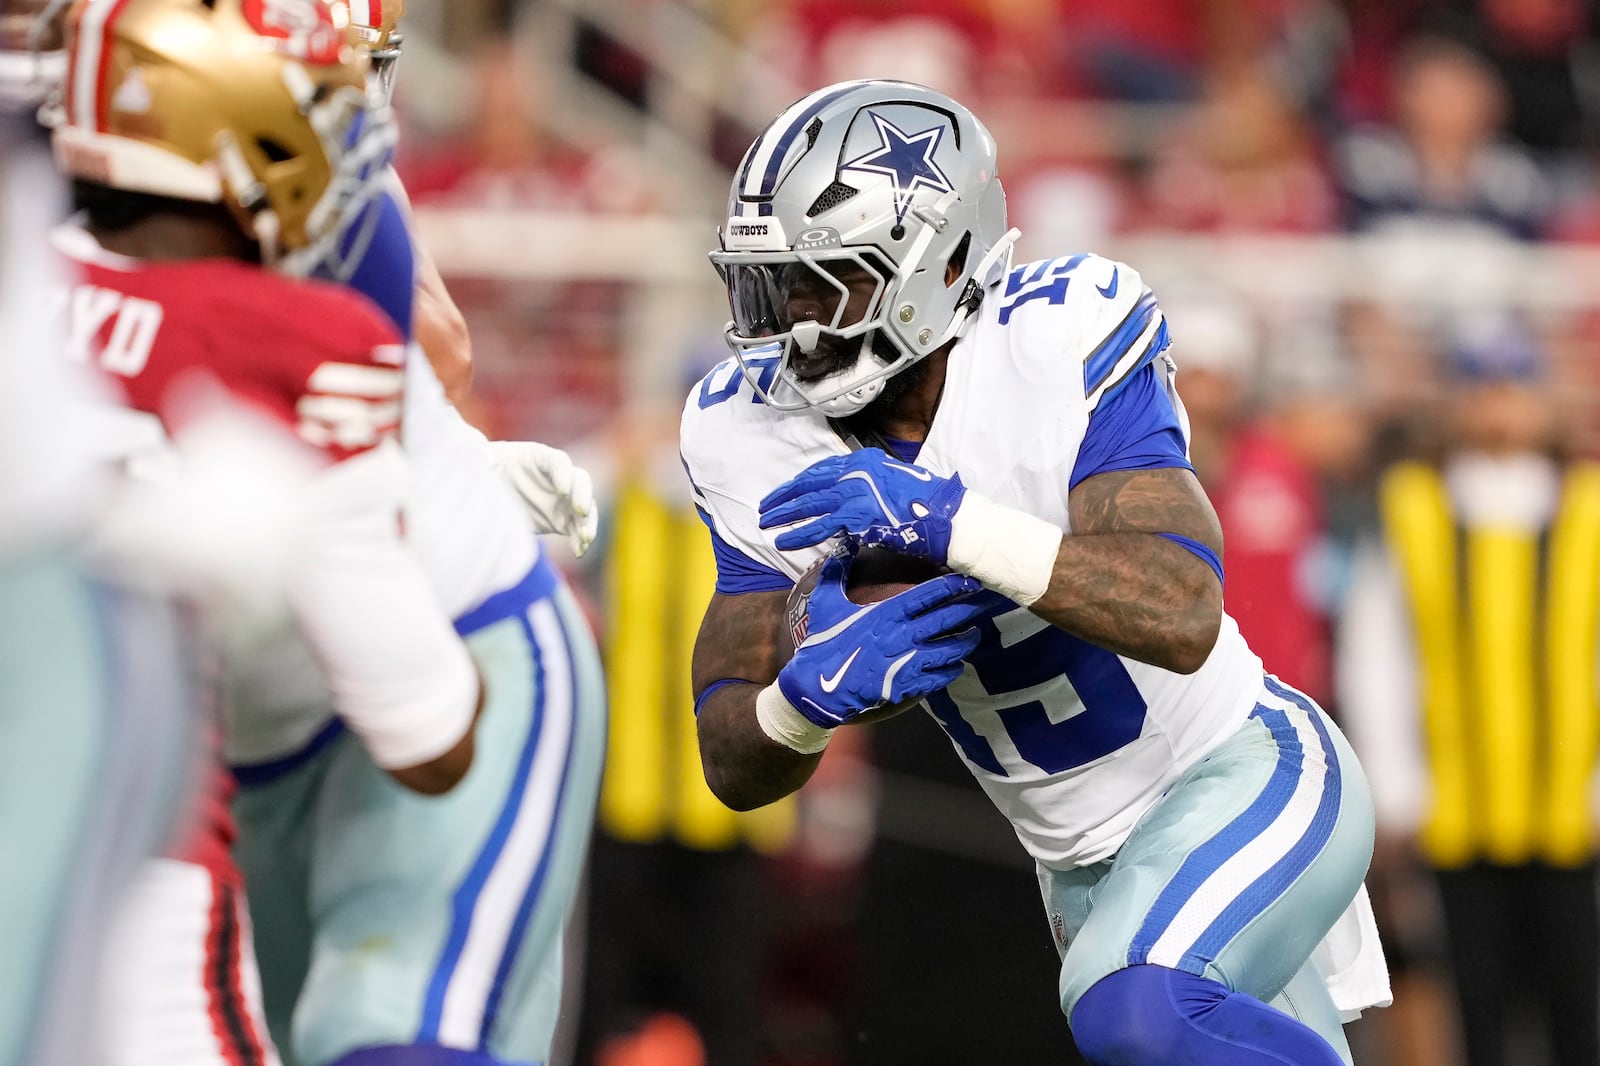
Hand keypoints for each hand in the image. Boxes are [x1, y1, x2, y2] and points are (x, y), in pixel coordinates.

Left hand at [489, 441, 598, 556]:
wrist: (492, 490)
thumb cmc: (490, 469)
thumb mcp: (485, 462)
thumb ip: (487, 460)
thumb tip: (486, 460)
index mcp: (541, 458)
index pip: (559, 462)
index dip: (563, 475)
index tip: (562, 490)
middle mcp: (559, 478)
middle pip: (580, 483)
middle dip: (582, 497)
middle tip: (581, 511)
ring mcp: (563, 500)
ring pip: (584, 508)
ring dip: (588, 522)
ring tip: (585, 538)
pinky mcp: (562, 521)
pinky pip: (577, 530)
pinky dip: (580, 541)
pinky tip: (578, 551)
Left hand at [759, 448, 967, 559]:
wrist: (945, 515)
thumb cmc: (926, 502)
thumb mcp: (894, 480)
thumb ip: (869, 485)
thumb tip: (851, 500)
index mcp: (864, 461)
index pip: (822, 469)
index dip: (800, 483)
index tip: (786, 492)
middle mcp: (856, 472)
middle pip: (809, 484)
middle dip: (784, 497)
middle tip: (765, 507)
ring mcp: (855, 493)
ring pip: (809, 504)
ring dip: (784, 515)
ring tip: (766, 523)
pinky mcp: (857, 517)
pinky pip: (820, 527)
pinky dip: (799, 534)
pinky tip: (784, 541)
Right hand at [777, 554, 983, 726]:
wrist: (819, 685)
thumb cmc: (823, 641)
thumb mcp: (826, 601)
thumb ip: (838, 570)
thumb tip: (843, 542)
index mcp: (887, 612)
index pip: (929, 595)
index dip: (953, 585)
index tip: (968, 580)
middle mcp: (902, 635)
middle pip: (947, 619)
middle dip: (968, 609)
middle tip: (983, 603)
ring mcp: (907, 661)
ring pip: (949, 649)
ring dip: (966, 641)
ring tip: (974, 635)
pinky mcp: (906, 684)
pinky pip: (939, 677)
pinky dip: (952, 670)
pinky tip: (957, 665)